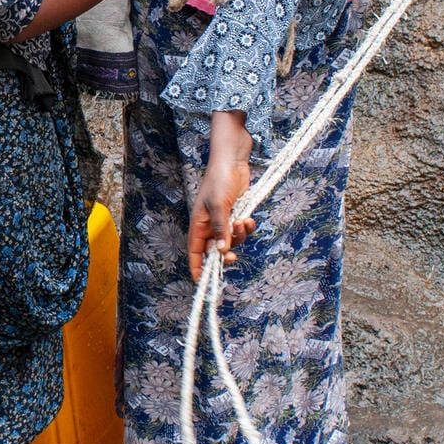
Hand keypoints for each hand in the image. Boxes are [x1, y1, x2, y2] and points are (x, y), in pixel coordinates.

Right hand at [188, 112, 256, 280]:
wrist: (233, 160)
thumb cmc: (220, 179)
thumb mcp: (219, 205)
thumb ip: (220, 229)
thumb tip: (220, 251)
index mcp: (198, 224)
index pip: (194, 252)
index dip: (197, 268)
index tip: (201, 284)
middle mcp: (210, 225)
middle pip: (215, 251)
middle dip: (224, 254)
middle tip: (232, 256)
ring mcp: (224, 220)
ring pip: (232, 241)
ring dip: (240, 236)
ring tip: (243, 221)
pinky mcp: (237, 214)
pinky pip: (242, 230)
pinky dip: (247, 227)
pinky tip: (249, 218)